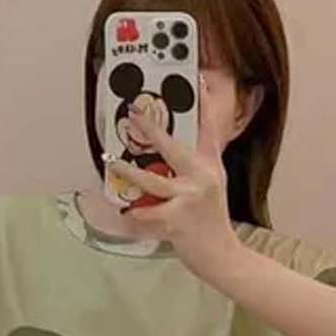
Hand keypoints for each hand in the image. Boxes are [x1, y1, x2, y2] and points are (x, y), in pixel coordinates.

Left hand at [115, 79, 240, 276]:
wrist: (222, 256)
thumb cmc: (210, 222)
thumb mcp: (211, 188)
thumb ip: (193, 169)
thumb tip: (164, 153)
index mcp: (211, 167)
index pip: (209, 129)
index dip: (204, 104)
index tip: (198, 79)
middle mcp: (202, 178)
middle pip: (172, 147)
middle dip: (150, 129)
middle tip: (133, 113)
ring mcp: (190, 199)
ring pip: (151, 181)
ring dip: (128, 172)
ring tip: (113, 164)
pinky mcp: (177, 220)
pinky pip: (146, 213)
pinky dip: (133, 216)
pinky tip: (124, 214)